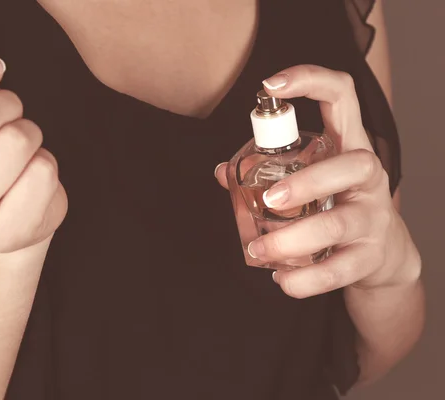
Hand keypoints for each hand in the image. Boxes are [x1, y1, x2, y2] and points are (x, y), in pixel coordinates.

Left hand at [215, 64, 420, 297]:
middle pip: (354, 165)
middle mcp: (368, 177)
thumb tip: (222, 172)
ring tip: (259, 249)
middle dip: (308, 181)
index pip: (341, 97)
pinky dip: (306, 279)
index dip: (311, 80)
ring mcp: (373, 218)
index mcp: (349, 145)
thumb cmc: (337, 204)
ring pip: (339, 224)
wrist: (383, 254)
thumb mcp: (311, 179)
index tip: (270, 85)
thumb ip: (268, 172)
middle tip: (269, 199)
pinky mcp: (370, 257)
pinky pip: (339, 270)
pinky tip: (282, 280)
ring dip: (293, 239)